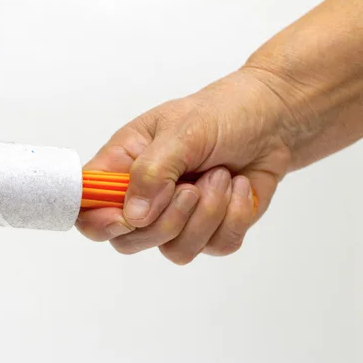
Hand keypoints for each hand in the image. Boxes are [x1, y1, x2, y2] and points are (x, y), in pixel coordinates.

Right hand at [76, 68, 293, 263]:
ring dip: (206, 215)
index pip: (87, 206)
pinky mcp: (210, 230)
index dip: (97, 220)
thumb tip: (133, 215)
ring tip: (219, 177)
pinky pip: (214, 247)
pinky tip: (237, 187)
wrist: (275, 119)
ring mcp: (176, 218)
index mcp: (123, 165)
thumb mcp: (183, 130)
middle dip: (167, 220)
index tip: (125, 217)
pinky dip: (233, 218)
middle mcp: (143, 196)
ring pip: (175, 250)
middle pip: (128, 241)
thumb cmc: (223, 112)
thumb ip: (153, 171)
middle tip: (190, 187)